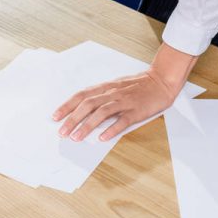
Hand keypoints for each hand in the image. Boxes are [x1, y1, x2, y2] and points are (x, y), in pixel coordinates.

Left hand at [53, 43, 198, 141]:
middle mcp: (112, 93)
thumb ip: (102, 97)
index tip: (55, 117)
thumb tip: (84, 111)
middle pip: (88, 105)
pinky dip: (111, 129)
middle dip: (72, 119)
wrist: (161, 80)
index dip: (67, 106)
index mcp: (106, 87)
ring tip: (76, 138)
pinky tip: (102, 138)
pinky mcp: (137, 110)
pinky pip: (122, 120)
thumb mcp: (116, 87)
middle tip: (62, 132)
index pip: (81, 96)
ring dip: (87, 126)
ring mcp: (124, 101)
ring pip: (101, 113)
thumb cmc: (138, 85)